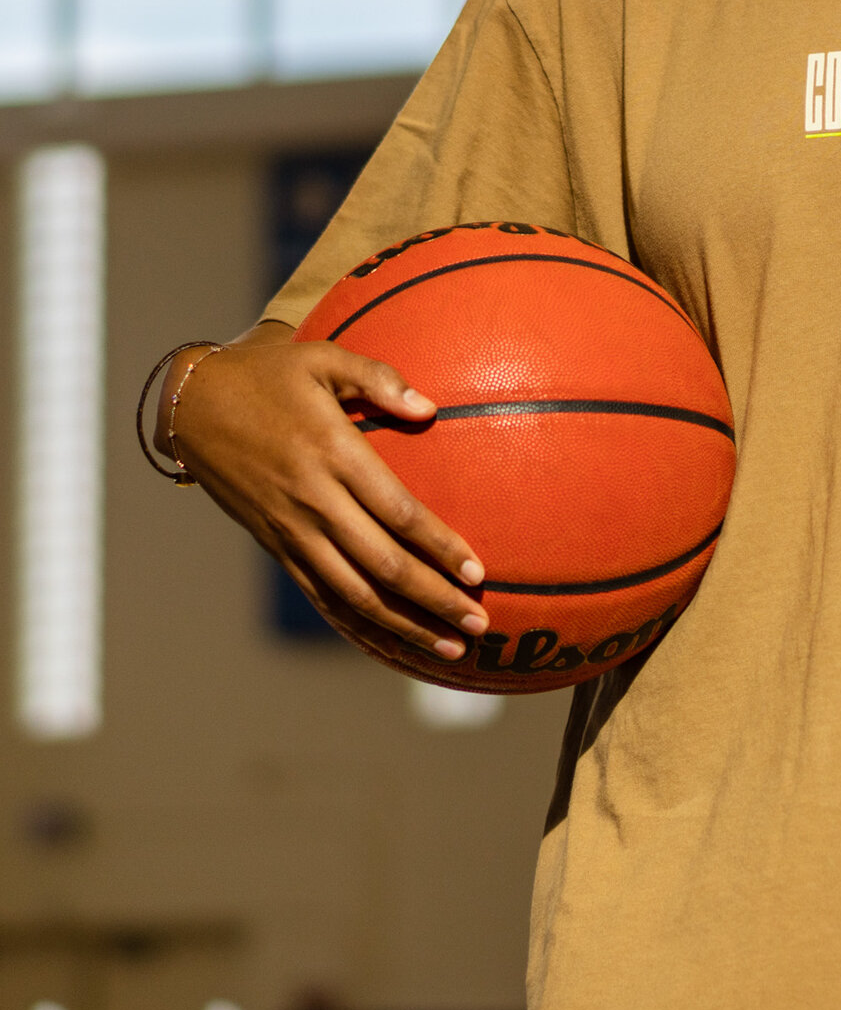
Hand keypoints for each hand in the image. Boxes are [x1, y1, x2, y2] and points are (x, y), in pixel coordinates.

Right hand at [162, 323, 487, 663]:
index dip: (439, 546)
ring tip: (450, 651)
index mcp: (332, 453)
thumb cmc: (268, 375)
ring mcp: (291, 530)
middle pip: (382, 565)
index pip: (397, 512)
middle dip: (434, 601)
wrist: (191, 405)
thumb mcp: (321, 359)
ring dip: (404, 626)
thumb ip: (377, 378)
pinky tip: (392, 644)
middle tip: (479, 626)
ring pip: (353, 594)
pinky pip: (321, 597)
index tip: (477, 573)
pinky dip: (358, 626)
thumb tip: (429, 409)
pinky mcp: (276, 546)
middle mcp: (313, 501)